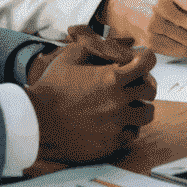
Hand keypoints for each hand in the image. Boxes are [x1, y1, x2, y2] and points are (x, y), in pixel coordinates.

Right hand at [24, 31, 155, 166]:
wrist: (35, 122)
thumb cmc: (51, 87)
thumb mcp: (71, 56)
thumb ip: (94, 46)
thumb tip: (109, 42)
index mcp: (112, 78)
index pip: (148, 62)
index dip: (145, 58)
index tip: (139, 61)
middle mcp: (119, 102)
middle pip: (150, 90)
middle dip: (143, 84)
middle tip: (132, 85)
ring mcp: (116, 124)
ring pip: (147, 114)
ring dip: (139, 107)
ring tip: (127, 105)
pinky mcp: (110, 143)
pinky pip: (132, 134)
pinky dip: (128, 127)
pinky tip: (116, 122)